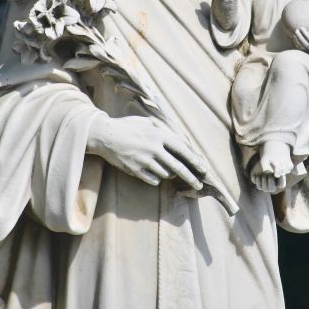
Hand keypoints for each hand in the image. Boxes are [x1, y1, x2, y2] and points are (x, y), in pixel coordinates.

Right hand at [86, 115, 208, 189]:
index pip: (183, 150)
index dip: (195, 160)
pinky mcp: (136, 170)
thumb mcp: (147, 122)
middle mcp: (154, 149)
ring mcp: (145, 161)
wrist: (105, 136)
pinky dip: (156, 177)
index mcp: (159, 135)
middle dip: (191, 177)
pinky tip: (152, 171)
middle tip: (199, 185)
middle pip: (178, 167)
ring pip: (165, 174)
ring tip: (163, 167)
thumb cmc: (127, 126)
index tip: (203, 169)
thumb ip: (163, 131)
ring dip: (169, 173)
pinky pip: (153, 179)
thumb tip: (180, 141)